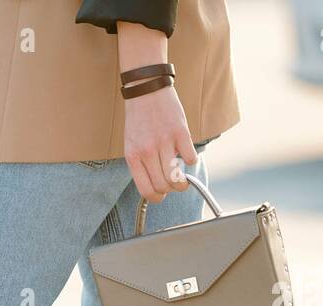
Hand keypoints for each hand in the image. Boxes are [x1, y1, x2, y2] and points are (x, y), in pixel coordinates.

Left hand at [123, 83, 196, 203]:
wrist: (146, 89)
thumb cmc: (139, 118)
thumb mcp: (131, 143)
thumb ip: (140, 163)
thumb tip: (154, 184)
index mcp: (133, 157)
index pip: (146, 190)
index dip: (156, 198)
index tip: (161, 196)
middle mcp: (147, 152)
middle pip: (163, 186)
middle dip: (171, 190)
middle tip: (174, 185)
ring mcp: (164, 142)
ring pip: (177, 177)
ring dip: (182, 182)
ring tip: (183, 178)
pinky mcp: (180, 132)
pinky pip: (190, 158)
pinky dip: (191, 161)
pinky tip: (186, 155)